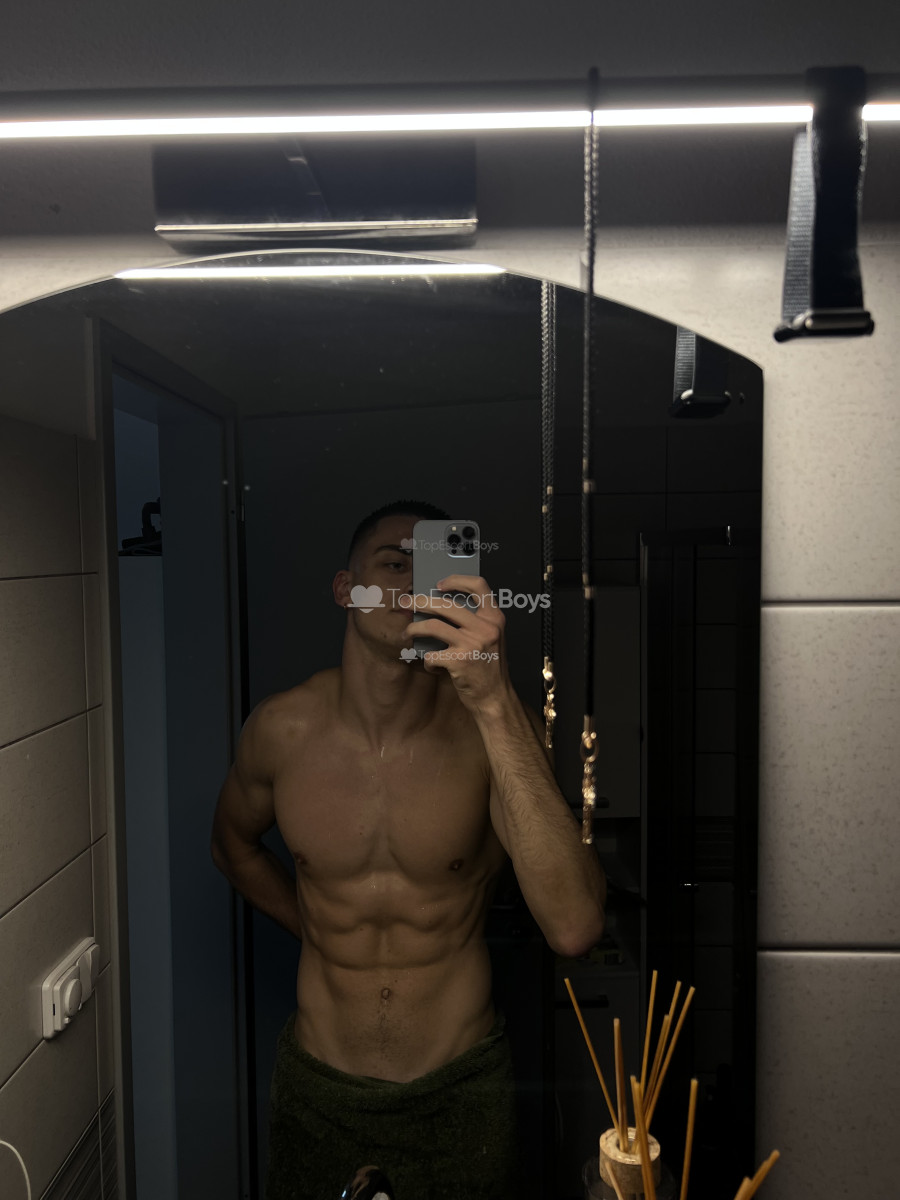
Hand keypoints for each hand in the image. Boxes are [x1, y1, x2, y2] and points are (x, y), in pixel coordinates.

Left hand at [403, 574, 512, 713]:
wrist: (495, 697)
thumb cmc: (489, 667)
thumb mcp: (491, 638)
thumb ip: (475, 621)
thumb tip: (441, 607)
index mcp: (494, 618)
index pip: (479, 586)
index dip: (457, 580)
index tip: (440, 584)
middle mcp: (485, 628)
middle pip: (445, 604)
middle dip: (420, 602)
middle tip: (406, 603)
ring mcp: (472, 644)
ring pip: (432, 626)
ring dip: (414, 629)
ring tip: (408, 633)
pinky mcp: (459, 661)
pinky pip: (431, 655)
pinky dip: (427, 661)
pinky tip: (432, 666)